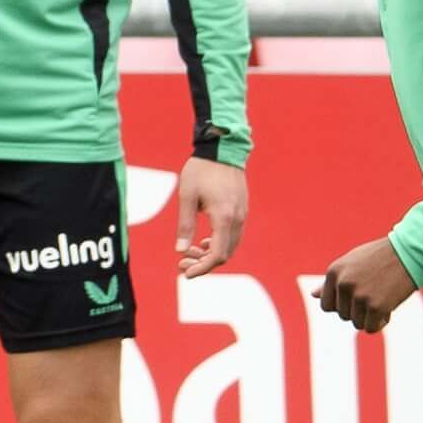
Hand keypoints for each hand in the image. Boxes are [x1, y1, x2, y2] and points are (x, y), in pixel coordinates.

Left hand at [172, 157, 247, 278]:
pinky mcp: (242, 209)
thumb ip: (184, 225)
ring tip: (189, 252)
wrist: (222, 148)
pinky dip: (219, 243)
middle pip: (225, 254)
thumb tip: (180, 250)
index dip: (202, 268)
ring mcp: (242, 214)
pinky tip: (203, 241)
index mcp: (223, 218)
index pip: (216, 255)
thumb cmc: (201, 170)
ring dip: (210, 254)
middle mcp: (237, 219)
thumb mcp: (186, 197)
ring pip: (230, 246)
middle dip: (203, 263)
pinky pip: (233, 235)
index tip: (185, 273)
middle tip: (182, 263)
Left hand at [317, 237, 413, 333]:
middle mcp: (344, 284)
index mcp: (334, 272)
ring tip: (383, 297)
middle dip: (358, 310)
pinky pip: (370, 328)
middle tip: (376, 293)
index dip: (343, 306)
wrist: (410, 253)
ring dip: (370, 317)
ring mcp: (359, 295)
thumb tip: (313, 295)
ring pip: (356, 323)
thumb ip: (333, 281)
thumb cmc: (381, 257)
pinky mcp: (376, 306)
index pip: (327, 305)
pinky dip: (380, 323)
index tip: (357, 297)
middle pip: (343, 315)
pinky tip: (389, 309)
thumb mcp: (352, 263)